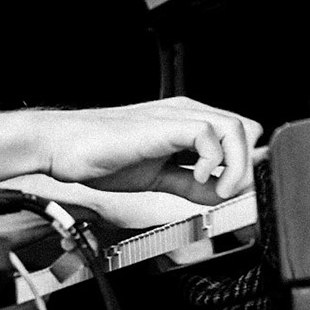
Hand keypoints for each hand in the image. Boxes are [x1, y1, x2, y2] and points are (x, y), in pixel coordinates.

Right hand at [0, 97, 262, 204]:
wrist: (62, 147)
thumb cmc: (100, 157)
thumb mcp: (157, 177)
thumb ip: (189, 183)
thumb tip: (220, 195)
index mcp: (183, 123)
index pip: (237, 135)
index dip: (243, 165)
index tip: (235, 194)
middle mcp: (185, 114)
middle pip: (246, 129)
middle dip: (246, 166)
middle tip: (230, 195)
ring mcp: (177, 115)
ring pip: (236, 128)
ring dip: (237, 166)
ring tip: (220, 191)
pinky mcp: (165, 123)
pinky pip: (209, 134)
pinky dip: (215, 162)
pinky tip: (200, 179)